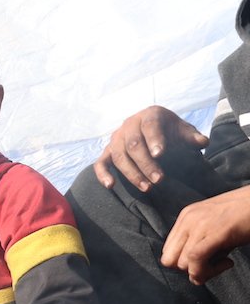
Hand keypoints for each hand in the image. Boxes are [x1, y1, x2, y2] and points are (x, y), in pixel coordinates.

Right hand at [92, 105, 208, 191]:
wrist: (152, 129)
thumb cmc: (170, 131)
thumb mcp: (183, 131)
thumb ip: (192, 136)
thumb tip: (202, 142)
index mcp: (149, 115)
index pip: (150, 125)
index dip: (154, 140)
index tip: (160, 155)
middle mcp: (129, 124)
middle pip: (133, 145)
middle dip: (146, 164)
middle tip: (160, 180)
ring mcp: (116, 139)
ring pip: (119, 156)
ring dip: (132, 173)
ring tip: (147, 188)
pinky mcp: (107, 152)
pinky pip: (101, 163)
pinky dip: (103, 174)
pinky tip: (111, 186)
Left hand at [159, 186, 249, 284]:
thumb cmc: (246, 216)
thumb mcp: (217, 228)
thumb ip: (202, 245)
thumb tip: (196, 275)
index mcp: (186, 217)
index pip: (168, 252)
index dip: (184, 265)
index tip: (207, 263)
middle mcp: (188, 219)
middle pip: (169, 260)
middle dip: (189, 271)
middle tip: (213, 266)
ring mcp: (200, 224)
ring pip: (182, 264)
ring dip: (203, 272)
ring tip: (225, 262)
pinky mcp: (215, 231)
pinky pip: (195, 259)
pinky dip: (207, 271)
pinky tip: (229, 263)